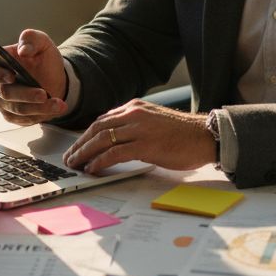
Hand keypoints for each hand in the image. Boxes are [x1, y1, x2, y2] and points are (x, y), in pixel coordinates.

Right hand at [0, 29, 68, 125]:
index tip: (12, 76)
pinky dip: (43, 113)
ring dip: (39, 106)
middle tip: (43, 93)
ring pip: (17, 108)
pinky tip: (56, 107)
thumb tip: (23, 49)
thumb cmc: (42, 59)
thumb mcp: (42, 43)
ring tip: (57, 102)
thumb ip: (32, 39)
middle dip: (25, 94)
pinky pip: (24, 118)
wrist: (55, 78)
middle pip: (4, 92)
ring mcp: (3, 102)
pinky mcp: (12, 115)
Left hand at [63, 100, 215, 172]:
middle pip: (97, 128)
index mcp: (136, 107)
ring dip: (85, 153)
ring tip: (76, 164)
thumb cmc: (184, 134)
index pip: (103, 120)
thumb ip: (136, 126)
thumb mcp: (154, 122)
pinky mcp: (145, 145)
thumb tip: (117, 140)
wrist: (206, 136)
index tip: (78, 146)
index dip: (87, 135)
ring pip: (102, 139)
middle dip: (80, 144)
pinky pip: (115, 153)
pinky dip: (100, 161)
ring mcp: (140, 129)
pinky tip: (93, 168)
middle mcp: (135, 114)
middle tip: (70, 157)